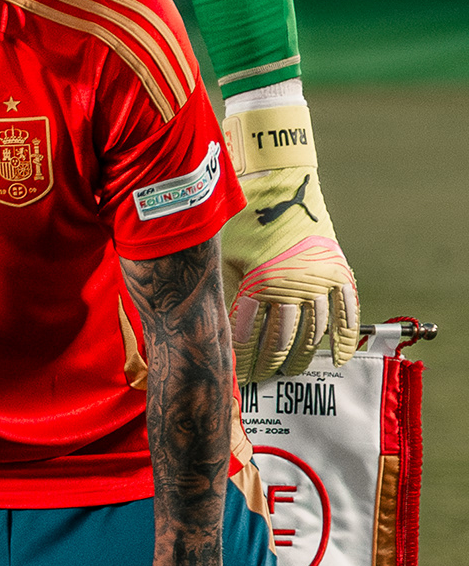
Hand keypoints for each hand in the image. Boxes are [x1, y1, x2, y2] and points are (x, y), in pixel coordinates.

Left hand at [230, 220, 360, 379]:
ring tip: (292, 371)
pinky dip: (344, 337)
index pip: (248, 335)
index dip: (243, 359)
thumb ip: (227, 293)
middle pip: (281, 339)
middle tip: (265, 377)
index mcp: (258, 283)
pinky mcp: (338, 272)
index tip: (239, 374)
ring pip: (313, 331)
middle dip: (271, 362)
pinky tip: (338, 358)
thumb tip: (218, 330)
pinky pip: (346, 313)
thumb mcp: (224, 258)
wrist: (276, 188)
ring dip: (303, 355)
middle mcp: (291, 286)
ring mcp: (319, 280)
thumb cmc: (241, 223)